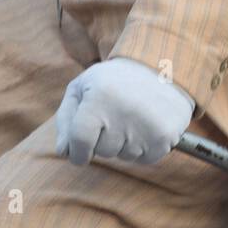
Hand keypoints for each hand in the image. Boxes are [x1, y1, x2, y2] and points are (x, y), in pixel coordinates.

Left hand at [55, 57, 194, 166]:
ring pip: (123, 156)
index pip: (80, 142)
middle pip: (102, 151)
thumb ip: (66, 119)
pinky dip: (143, 148)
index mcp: (99, 98)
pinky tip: (146, 126)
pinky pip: (144, 159)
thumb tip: (63, 151)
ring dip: (124, 143)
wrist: (161, 68)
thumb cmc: (114, 81)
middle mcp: (123, 113)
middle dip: (104, 140)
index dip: (77, 152)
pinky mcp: (164, 138)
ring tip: (132, 117)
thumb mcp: (83, 87)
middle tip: (115, 116)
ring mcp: (146, 127)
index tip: (79, 154)